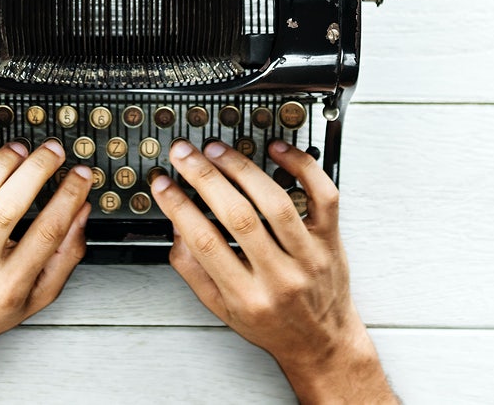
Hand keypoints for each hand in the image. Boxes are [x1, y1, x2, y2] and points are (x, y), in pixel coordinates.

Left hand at [0, 140, 91, 403]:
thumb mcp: (37, 298)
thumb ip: (65, 256)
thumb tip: (81, 211)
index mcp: (9, 286)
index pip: (46, 233)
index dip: (68, 197)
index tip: (80, 174)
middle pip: (8, 209)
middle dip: (36, 171)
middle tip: (52, 152)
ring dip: (0, 165)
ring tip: (19, 150)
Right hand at [150, 139, 393, 403]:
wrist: (322, 344)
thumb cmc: (271, 324)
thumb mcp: (221, 309)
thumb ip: (193, 269)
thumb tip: (177, 224)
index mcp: (247, 296)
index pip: (205, 243)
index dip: (178, 207)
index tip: (162, 183)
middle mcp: (280, 276)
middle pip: (239, 217)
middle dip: (205, 178)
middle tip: (184, 154)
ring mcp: (309, 256)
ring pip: (276, 203)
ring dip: (242, 169)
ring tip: (217, 150)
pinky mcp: (331, 239)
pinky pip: (323, 196)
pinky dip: (302, 167)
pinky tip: (277, 149)